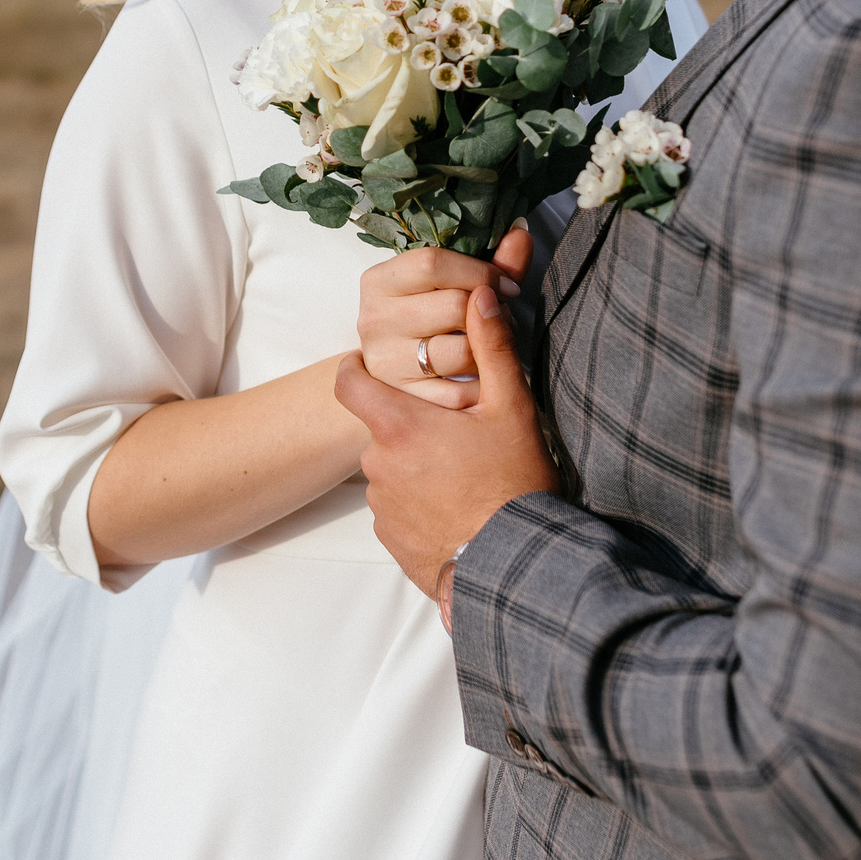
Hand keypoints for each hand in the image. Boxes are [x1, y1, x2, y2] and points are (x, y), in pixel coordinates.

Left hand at [336, 280, 558, 605]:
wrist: (513, 567)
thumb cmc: (513, 484)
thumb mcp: (512, 409)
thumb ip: (492, 347)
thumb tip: (483, 293)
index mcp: (398, 425)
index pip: (347, 382)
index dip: (355, 369)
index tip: (372, 366)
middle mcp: (377, 464)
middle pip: (380, 427)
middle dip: (409, 425)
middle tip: (455, 433)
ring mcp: (380, 505)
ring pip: (390, 469)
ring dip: (415, 466)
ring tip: (462, 476)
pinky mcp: (390, 539)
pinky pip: (396, 507)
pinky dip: (417, 502)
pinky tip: (455, 508)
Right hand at [355, 226, 534, 409]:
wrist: (405, 363)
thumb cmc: (437, 313)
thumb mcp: (461, 282)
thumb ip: (495, 260)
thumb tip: (522, 231)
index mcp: (379, 280)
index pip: (433, 263)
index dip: (481, 272)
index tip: (508, 287)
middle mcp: (373, 319)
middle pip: (454, 306)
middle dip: (491, 313)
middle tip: (501, 318)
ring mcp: (383, 360)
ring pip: (461, 352)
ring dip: (490, 349)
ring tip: (491, 342)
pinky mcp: (402, 397)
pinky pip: (460, 393)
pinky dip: (482, 383)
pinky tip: (484, 371)